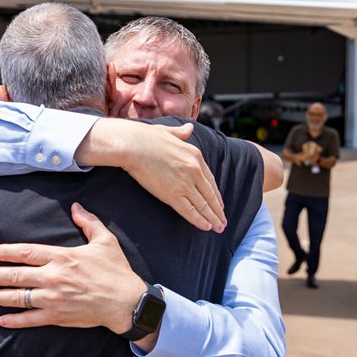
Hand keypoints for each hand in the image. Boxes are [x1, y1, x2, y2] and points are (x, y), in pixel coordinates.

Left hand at [0, 203, 147, 333]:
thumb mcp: (105, 241)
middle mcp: (53, 277)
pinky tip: (2, 320)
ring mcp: (53, 298)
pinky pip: (31, 319)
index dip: (7, 252)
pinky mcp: (58, 316)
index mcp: (62, 257)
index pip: (27, 252)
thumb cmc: (116, 271)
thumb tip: (76, 206)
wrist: (126, 302)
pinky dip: (15, 320)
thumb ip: (88, 222)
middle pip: (17, 275)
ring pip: (19, 297)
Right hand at [82, 119, 224, 232]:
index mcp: (196, 156)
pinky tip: (206, 227)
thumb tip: (190, 128)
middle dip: (218, 210)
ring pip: (203, 205)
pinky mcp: (172, 194)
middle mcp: (194, 170)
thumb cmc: (146, 137)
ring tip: (219, 228)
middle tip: (223, 221)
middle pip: (210, 195)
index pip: (210, 180)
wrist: (132, 145)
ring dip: (213, 218)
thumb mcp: (169, 132)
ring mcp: (185, 183)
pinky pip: (190, 211)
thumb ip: (181, 133)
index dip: (216, 194)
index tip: (220, 204)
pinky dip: (199, 220)